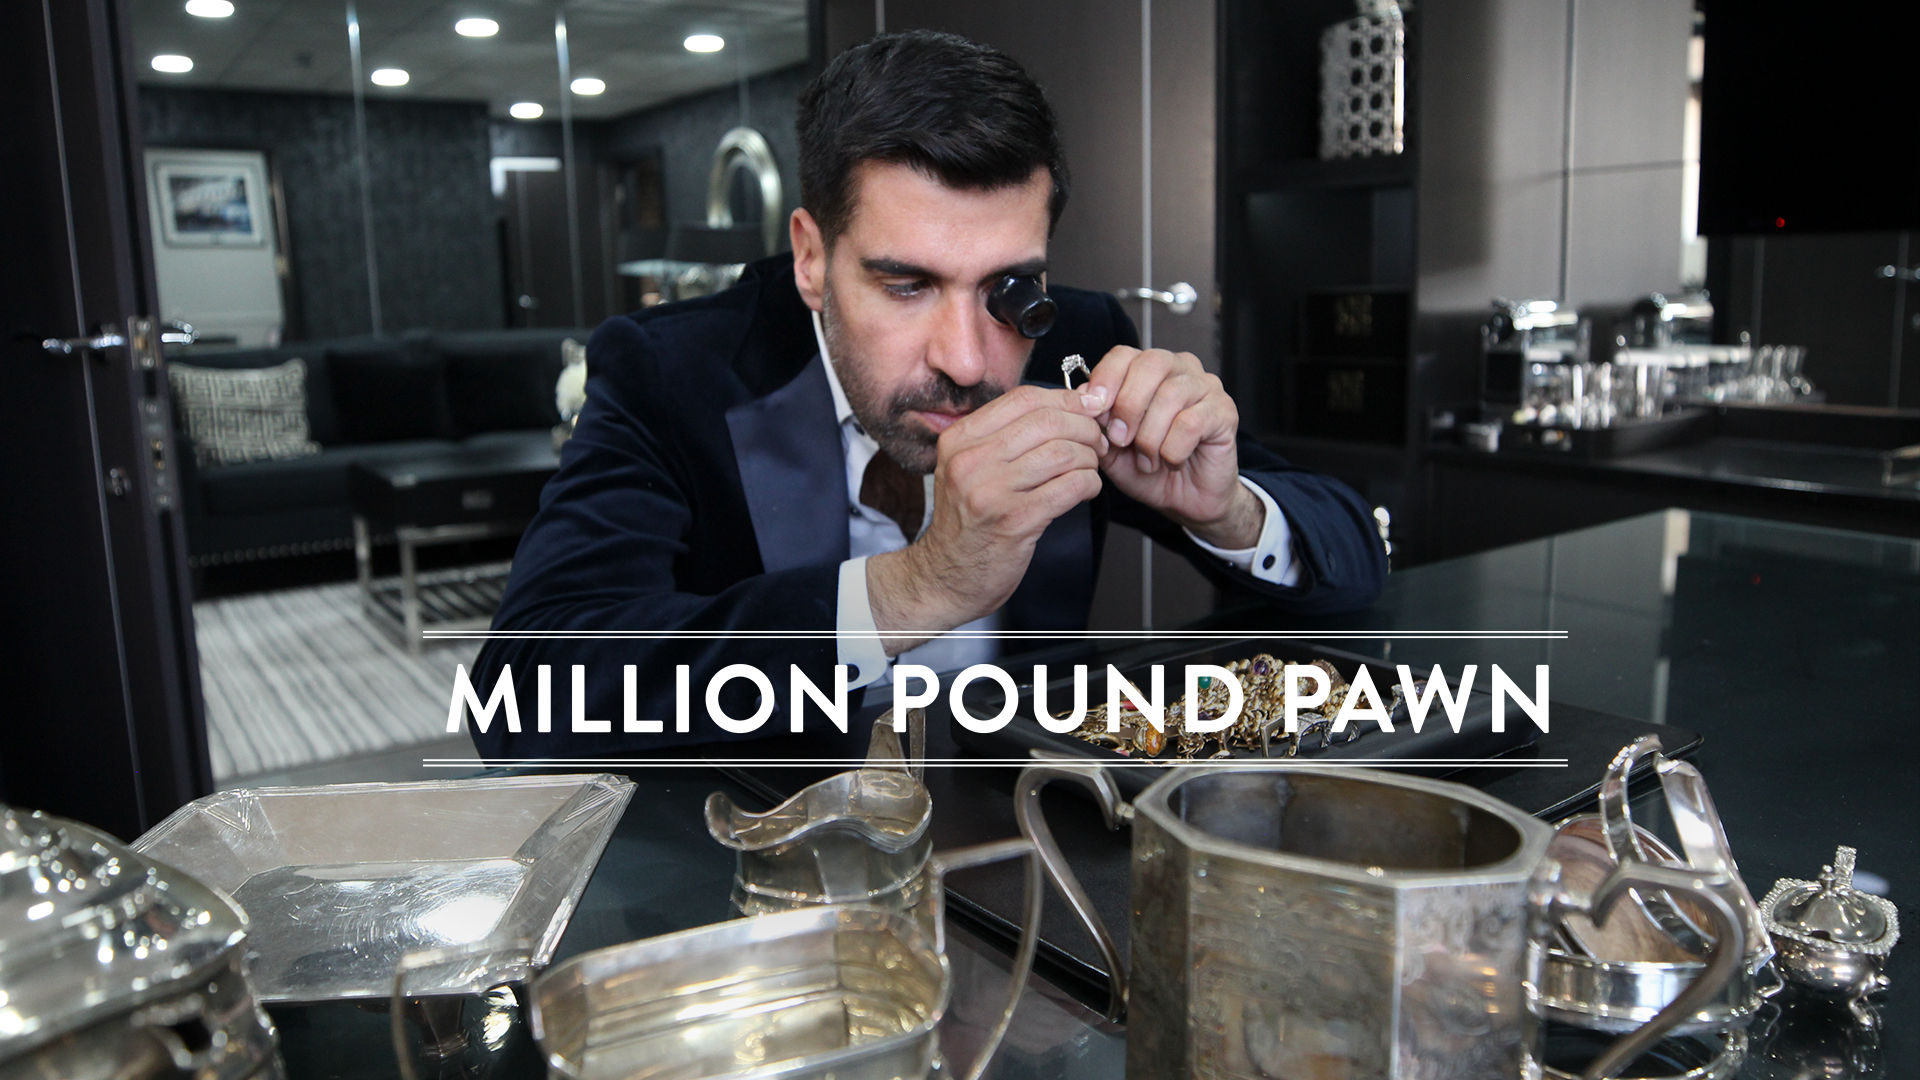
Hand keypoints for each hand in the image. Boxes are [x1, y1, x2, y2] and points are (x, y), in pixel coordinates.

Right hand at [867, 384, 1108, 654]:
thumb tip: (1074, 400)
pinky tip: (1086, 490)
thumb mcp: (972, 467)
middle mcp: (970, 461)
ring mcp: (991, 492)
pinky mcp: (1015, 521)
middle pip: (1048, 421)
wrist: (946, 576)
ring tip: (1090, 469)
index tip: (1085, 410)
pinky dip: (1089, 484)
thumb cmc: (968, 522)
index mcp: (958, 439)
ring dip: (1089, 459)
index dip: (1065, 400)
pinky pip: (1071, 487)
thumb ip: (1011, 435)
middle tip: (1097, 443)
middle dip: (1085, 428)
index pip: (1023, 398)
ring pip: (1063, 452)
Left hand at [1084, 346, 1260, 548]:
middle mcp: (1180, 370)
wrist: (1186, 500)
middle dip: (1128, 405)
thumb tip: (1083, 399)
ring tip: (1148, 461)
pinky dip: (1173, 449)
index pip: (1125, 354)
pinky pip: (1191, 422)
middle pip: (1151, 364)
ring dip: (1151, 436)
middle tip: (1121, 440)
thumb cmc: (1151, 469)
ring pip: (1171, 395)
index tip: (1095, 409)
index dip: (1106, 378)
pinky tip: (1171, 461)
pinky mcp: (1224, 412)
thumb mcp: (1112, 449)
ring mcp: (1206, 387)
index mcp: (1149, 371)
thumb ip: (1097, 423)